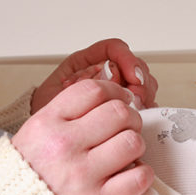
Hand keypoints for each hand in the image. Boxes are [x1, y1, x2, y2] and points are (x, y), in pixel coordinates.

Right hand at [12, 79, 153, 194]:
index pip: (93, 91)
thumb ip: (65, 112)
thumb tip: (106, 94)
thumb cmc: (26, 175)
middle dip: (130, 117)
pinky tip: (131, 174)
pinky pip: (138, 178)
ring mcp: (81, 175)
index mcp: (47, 123)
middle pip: (119, 112)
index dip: (115, 91)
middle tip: (126, 128)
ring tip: (126, 153)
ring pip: (132, 142)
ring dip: (136, 145)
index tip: (121, 99)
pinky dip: (142, 174)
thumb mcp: (34, 133)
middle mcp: (64, 145)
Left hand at [31, 38, 157, 112]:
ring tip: (136, 107)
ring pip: (144, 81)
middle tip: (136, 96)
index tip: (132, 75)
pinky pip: (145, 101)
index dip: (127, 59)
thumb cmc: (48, 118)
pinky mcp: (126, 108)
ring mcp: (117, 91)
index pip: (114, 49)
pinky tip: (141, 114)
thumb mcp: (57, 95)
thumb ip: (83, 84)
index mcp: (87, 63)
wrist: (48, 145)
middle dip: (140, 79)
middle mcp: (105, 74)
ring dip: (145, 92)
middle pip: (135, 64)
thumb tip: (111, 76)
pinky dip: (147, 106)